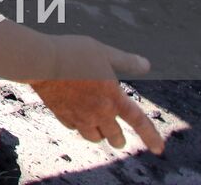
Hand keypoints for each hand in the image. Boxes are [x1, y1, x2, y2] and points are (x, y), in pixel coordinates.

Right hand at [29, 36, 163, 154]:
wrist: (42, 62)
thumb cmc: (73, 53)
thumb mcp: (104, 52)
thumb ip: (126, 61)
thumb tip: (145, 64)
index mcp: (113, 98)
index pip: (138, 121)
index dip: (151, 136)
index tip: (159, 149)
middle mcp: (98, 112)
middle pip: (114, 136)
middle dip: (119, 139)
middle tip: (119, 139)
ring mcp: (79, 116)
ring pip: (93, 137)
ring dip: (99, 135)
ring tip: (99, 131)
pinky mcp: (61, 114)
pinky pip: (73, 127)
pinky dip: (78, 125)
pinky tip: (77, 118)